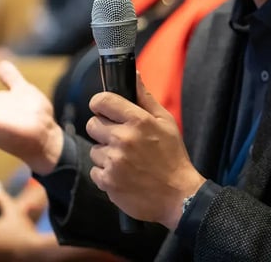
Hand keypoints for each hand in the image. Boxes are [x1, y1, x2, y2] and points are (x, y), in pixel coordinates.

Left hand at [86, 73, 205, 229]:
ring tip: (126, 159)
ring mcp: (114, 161)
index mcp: (138, 120)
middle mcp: (123, 139)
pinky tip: (123, 174)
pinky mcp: (108, 182)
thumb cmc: (172, 156)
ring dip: (105, 153)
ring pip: (93, 148)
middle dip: (103, 129)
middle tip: (119, 137)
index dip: (100, 103)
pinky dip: (106, 173)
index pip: (102, 101)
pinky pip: (95, 170)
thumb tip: (133, 73)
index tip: (104, 109)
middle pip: (92, 124)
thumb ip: (145, 97)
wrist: (178, 196)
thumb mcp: (165, 121)